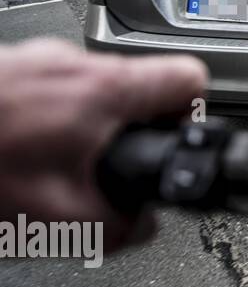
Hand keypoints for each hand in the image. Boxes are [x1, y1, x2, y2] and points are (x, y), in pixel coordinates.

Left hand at [0, 39, 207, 254]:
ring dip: (74, 130)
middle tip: (93, 172)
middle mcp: (72, 63)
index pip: (190, 79)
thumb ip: (122, 227)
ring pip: (84, 92)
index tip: (170, 143)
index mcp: (104, 92)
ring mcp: (33, 59)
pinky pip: (42, 93)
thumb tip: (144, 226)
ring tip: (40, 169)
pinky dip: (37, 123)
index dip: (190, 117)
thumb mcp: (60, 224)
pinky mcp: (2, 67)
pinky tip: (9, 155)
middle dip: (121, 134)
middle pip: (135, 88)